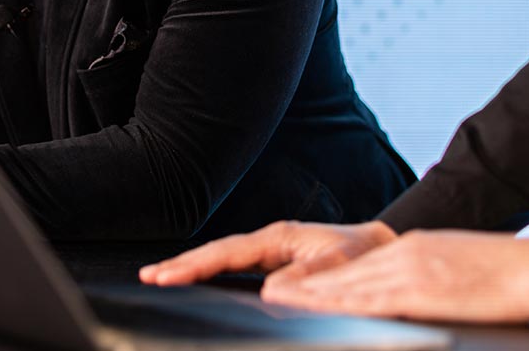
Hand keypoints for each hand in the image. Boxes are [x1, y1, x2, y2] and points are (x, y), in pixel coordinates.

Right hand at [140, 219, 396, 285]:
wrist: (379, 247)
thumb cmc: (362, 254)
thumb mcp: (339, 265)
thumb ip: (307, 277)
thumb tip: (270, 291)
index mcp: (280, 238)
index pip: (229, 252)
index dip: (197, 264)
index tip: (168, 275)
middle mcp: (271, 241)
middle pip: (219, 252)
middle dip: (184, 263)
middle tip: (149, 276)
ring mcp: (271, 250)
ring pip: (225, 258)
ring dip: (194, 267)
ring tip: (162, 278)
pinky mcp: (275, 261)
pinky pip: (237, 266)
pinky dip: (213, 271)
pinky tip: (199, 280)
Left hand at [261, 229, 528, 323]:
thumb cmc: (502, 275)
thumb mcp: (454, 269)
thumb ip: (426, 280)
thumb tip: (411, 297)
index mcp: (413, 250)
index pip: (358, 267)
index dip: (322, 278)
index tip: (293, 285)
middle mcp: (404, 255)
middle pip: (344, 273)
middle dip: (305, 285)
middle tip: (269, 291)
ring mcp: (410, 271)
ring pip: (349, 284)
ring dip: (310, 294)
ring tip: (277, 298)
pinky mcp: (420, 289)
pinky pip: (372, 298)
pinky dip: (339, 302)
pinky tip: (319, 307)